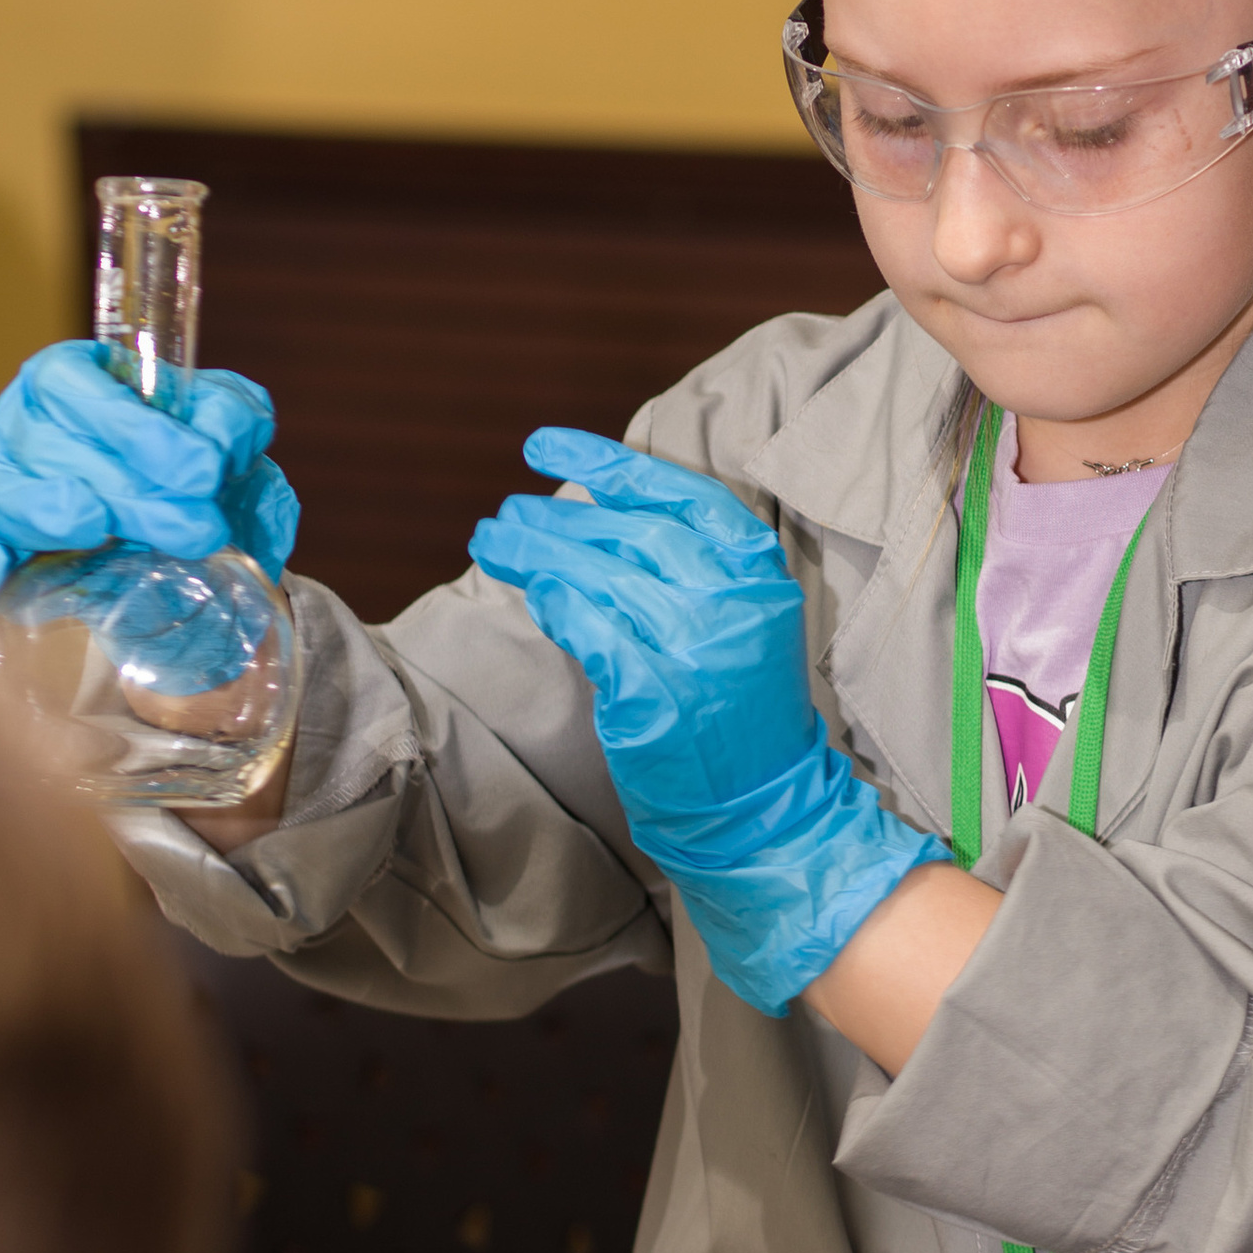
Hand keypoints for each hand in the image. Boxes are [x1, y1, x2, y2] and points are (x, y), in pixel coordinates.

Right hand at [0, 342, 299, 605]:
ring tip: (98, 528)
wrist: (181, 542)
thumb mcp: (226, 429)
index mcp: (74, 377)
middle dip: (129, 490)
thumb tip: (223, 444)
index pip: (79, 382)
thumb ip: (233, 421)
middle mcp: (22, 424)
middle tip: (197, 530)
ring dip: (49, 513)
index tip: (204, 472)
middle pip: (50, 446)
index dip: (138, 427)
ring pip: (2, 494)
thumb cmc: (191, 468)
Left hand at [469, 426, 940, 1015]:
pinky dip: (557, 604)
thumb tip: (594, 518)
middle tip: (500, 512)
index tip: (546, 445)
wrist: (763, 808)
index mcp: (757, 574)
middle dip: (555, 516)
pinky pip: (592, 630)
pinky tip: (531, 591)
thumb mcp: (738, 620)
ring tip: (490, 540)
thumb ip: (686, 568)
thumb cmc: (737, 712)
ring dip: (535, 552)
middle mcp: (731, 601)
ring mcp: (696, 647)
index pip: (681, 495)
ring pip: (600, 574)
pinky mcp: (657, 694)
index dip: (611, 465)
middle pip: (631, 533)